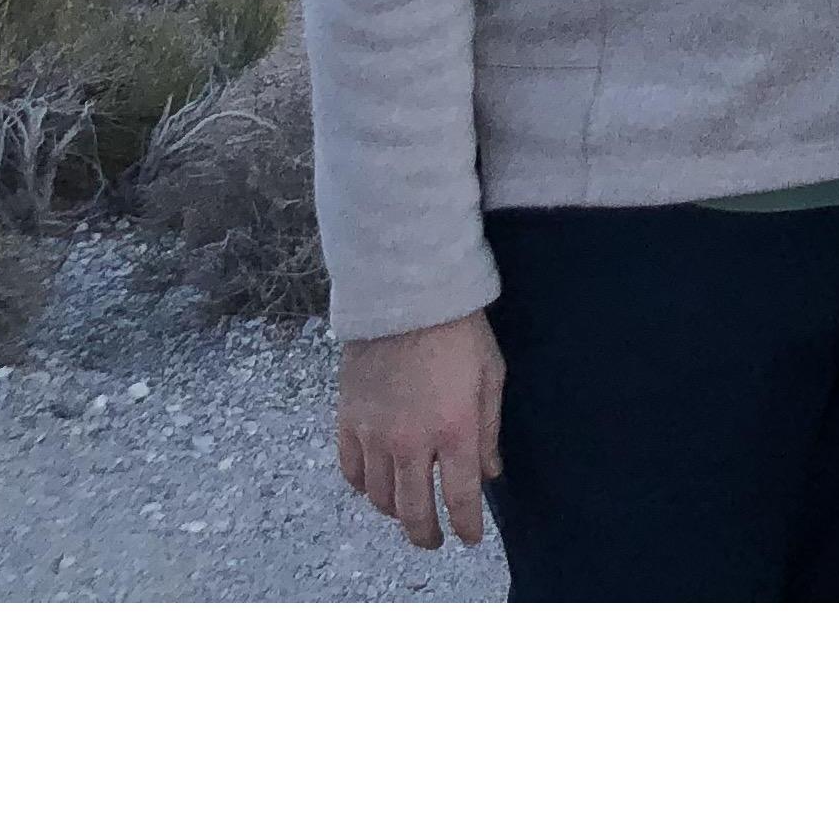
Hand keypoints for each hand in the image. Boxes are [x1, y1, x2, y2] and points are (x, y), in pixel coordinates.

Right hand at [335, 310, 505, 549]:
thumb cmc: (459, 333)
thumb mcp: (490, 377)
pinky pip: (351, 472)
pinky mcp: (347, 421)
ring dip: (395, 514)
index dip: (465, 526)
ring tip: (407, 514)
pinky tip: (375, 487)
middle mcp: (411, 443)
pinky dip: (363, 488)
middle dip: (427, 534)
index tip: (470, 538)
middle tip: (434, 541)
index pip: (459, 498)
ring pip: (379, 498)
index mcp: (454, 431)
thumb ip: (488, 431)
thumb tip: (489, 475)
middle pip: (413, 510)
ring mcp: (374, 435)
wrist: (406, 297)